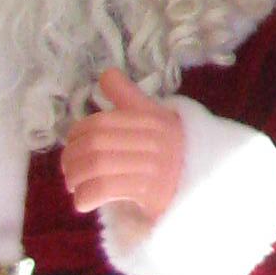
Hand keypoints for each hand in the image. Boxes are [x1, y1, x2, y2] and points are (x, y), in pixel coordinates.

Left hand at [60, 69, 185, 224]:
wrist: (206, 184)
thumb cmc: (174, 150)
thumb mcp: (156, 118)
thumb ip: (129, 97)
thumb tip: (106, 73)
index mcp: (151, 119)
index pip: (101, 122)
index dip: (78, 134)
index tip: (74, 146)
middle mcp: (153, 139)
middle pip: (95, 144)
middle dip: (72, 159)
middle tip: (70, 171)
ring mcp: (153, 165)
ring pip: (97, 166)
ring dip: (76, 179)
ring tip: (75, 186)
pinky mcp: (150, 190)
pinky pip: (105, 189)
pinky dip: (86, 196)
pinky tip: (85, 201)